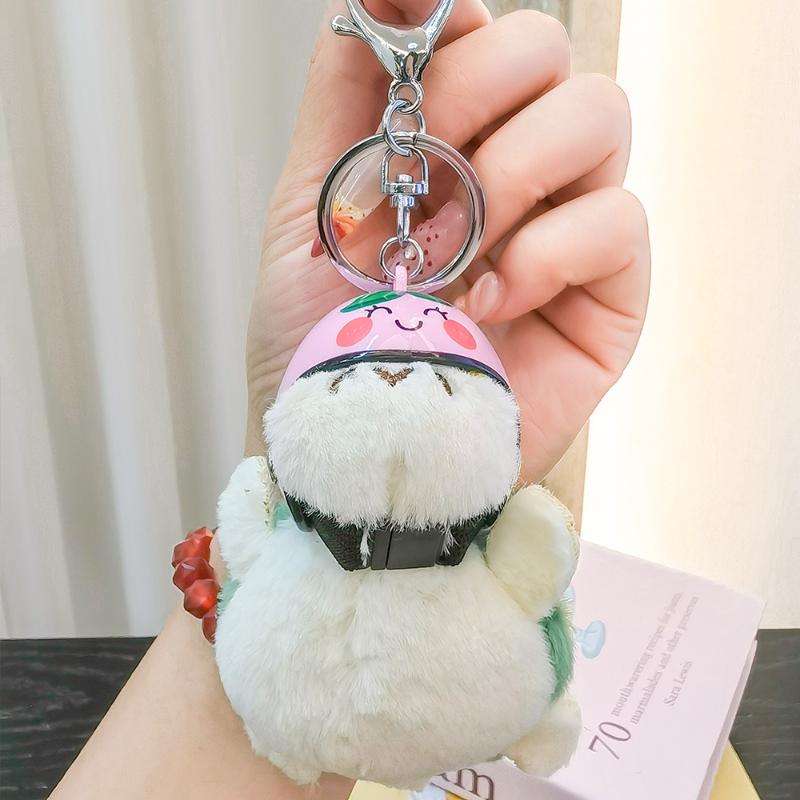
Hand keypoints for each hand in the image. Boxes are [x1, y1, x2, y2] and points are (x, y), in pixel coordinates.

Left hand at [245, 0, 649, 484]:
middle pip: (550, 51)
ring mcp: (568, 228)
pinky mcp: (609, 295)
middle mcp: (517, 170)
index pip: (482, 32)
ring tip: (460, 247)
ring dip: (517, 168)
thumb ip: (345, 98)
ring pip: (601, 114)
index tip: (410, 59)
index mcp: (449, 139)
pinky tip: (490, 304)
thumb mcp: (309, 209)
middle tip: (428, 170)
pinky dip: (547, 253)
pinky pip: (619, 220)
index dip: (451, 29)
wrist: (351, 448)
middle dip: (478, 91)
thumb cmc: (324, 343)